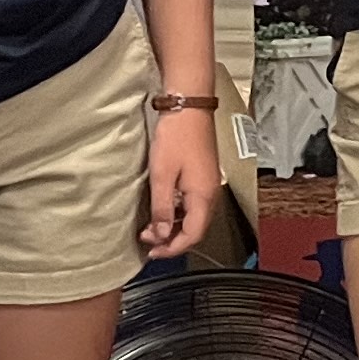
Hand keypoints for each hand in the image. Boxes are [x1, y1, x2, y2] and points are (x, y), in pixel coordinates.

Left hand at [139, 106, 221, 260]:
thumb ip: (162, 208)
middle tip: (148, 242)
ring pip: (193, 217)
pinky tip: (162, 209)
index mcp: (203, 196)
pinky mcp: (201, 175)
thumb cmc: (176, 136)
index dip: (173, 248)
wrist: (189, 106)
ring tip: (151, 228)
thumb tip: (161, 234)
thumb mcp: (162, 175)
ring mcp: (207, 184)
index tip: (152, 252)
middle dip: (172, 240)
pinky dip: (177, 213)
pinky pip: (192, 204)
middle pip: (195, 229)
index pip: (193, 235)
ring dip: (173, 226)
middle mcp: (210, 193)